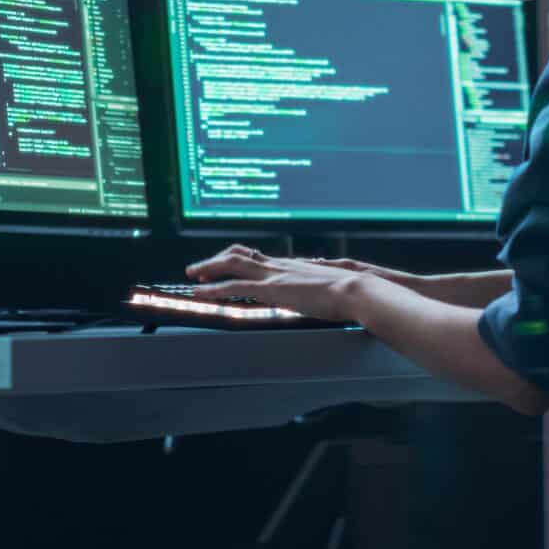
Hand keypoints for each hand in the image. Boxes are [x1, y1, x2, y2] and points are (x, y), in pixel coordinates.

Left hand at [183, 244, 370, 321]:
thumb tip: (321, 270)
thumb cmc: (351, 291)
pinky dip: (213, 289)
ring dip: (208, 269)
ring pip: (231, 265)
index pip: (257, 258)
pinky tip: (200, 293)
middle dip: (216, 261)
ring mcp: (274, 275)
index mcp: (291, 265)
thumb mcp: (332, 281)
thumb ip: (322, 276)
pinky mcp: (272, 289)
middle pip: (240, 255)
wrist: (357, 290)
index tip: (225, 263)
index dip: (238, 260)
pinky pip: (234, 287)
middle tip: (198, 269)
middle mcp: (279, 265)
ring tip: (191, 277)